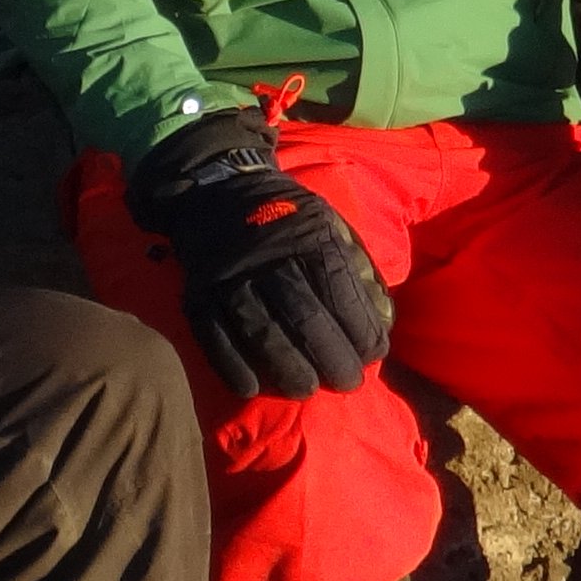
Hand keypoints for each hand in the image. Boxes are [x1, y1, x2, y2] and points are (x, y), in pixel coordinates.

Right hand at [127, 109, 392, 403]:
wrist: (216, 191)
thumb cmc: (288, 220)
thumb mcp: (331, 225)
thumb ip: (359, 270)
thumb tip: (383, 322)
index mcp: (308, 235)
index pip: (340, 290)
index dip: (362, 329)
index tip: (374, 355)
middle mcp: (267, 254)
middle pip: (304, 317)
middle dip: (332, 358)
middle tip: (347, 382)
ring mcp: (228, 275)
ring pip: (260, 332)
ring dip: (287, 369)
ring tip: (306, 388)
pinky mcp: (196, 292)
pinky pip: (213, 338)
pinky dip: (232, 367)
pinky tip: (252, 388)